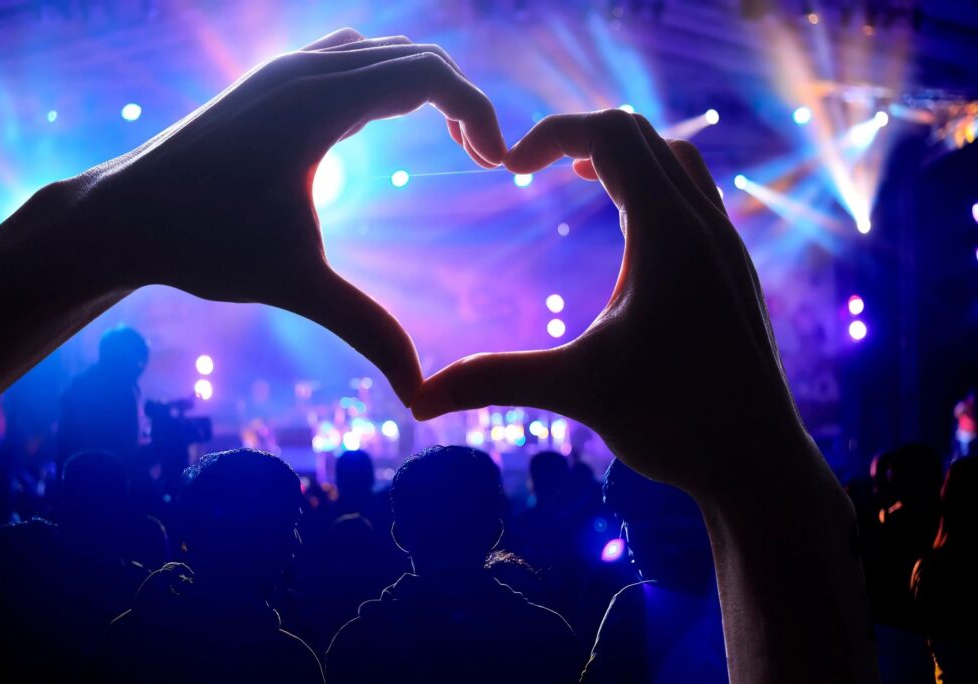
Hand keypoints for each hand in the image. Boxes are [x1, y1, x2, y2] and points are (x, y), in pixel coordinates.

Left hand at [72, 28, 505, 404]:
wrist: (120, 216)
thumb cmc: (201, 244)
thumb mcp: (295, 285)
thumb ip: (366, 330)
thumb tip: (419, 393)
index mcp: (316, 104)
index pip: (427, 74)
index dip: (478, 111)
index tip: (498, 164)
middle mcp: (302, 71)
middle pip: (414, 54)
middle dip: (461, 99)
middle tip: (483, 158)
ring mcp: (282, 69)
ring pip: (382, 49)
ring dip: (425, 84)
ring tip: (452, 139)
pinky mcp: (269, 81)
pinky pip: (349, 56)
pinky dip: (387, 79)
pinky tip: (386, 125)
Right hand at [412, 110, 803, 491]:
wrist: (759, 463)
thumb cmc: (676, 423)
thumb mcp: (577, 391)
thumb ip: (495, 380)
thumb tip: (416, 401)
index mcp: (668, 235)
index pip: (610, 134)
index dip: (550, 133)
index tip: (505, 166)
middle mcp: (704, 226)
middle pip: (641, 134)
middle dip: (579, 135)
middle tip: (531, 165)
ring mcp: (725, 246)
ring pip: (675, 160)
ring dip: (622, 156)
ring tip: (577, 176)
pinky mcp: (732, 271)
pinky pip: (693, 195)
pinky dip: (652, 185)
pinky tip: (624, 231)